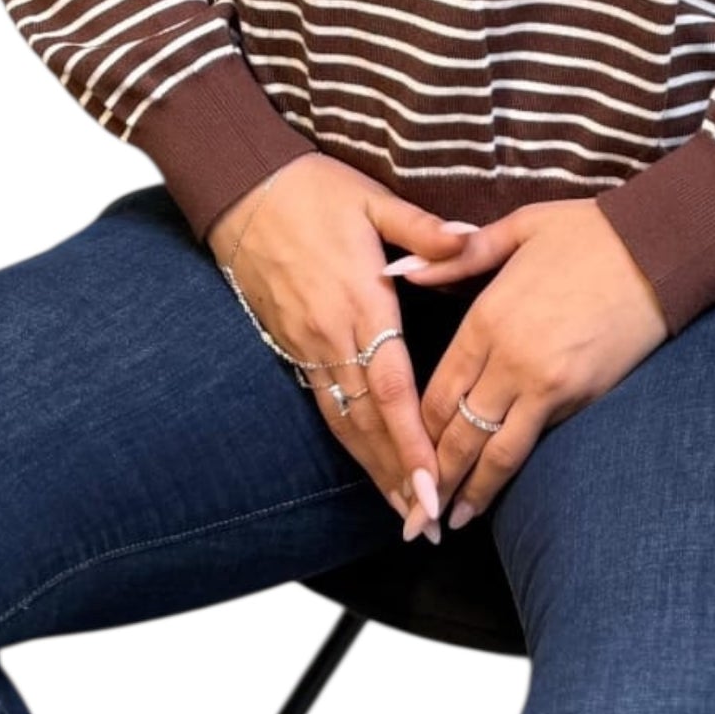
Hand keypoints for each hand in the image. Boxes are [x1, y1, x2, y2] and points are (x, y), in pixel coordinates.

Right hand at [206, 153, 478, 541]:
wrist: (242, 188)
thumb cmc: (313, 189)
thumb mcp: (373, 199)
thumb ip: (424, 229)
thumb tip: (471, 238)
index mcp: (358, 304)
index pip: (392, 389)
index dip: (411, 442)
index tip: (431, 486)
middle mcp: (329, 335)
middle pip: (368, 423)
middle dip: (396, 477)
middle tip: (425, 525)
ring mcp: (305, 344)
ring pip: (343, 422)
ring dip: (372, 470)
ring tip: (402, 513)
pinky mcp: (290, 343)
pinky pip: (323, 405)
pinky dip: (348, 441)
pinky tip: (366, 464)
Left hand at [390, 199, 669, 528]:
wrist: (659, 248)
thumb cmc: (586, 233)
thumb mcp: (515, 229)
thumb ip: (453, 259)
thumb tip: (398, 269)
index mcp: (487, 318)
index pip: (437, 392)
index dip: (415, 432)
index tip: (402, 456)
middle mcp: (511, 360)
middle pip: (459, 433)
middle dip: (435, 477)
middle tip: (417, 514)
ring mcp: (549, 385)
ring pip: (498, 453)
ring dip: (473, 491)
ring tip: (454, 521)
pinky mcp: (584, 397)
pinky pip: (540, 440)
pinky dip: (516, 470)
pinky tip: (502, 487)